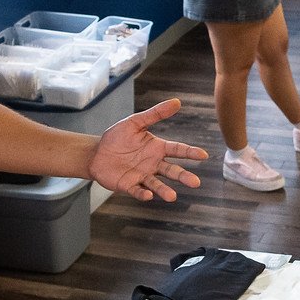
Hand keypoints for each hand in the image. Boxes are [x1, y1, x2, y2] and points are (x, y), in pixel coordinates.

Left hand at [90, 98, 207, 200]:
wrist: (96, 153)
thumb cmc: (117, 137)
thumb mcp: (135, 122)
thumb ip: (155, 114)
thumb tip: (177, 102)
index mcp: (157, 148)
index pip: (178, 150)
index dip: (190, 152)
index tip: (203, 155)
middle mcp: (153, 164)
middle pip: (172, 171)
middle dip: (183, 176)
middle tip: (196, 183)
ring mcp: (142, 176)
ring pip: (157, 184)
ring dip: (165, 190)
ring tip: (172, 197)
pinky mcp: (128, 185)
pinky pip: (137, 190)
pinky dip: (143, 193)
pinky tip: (148, 195)